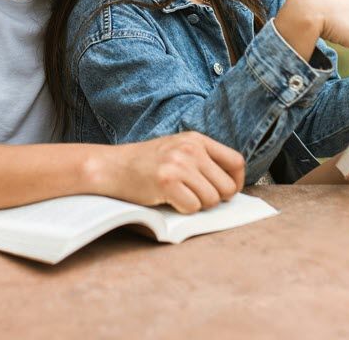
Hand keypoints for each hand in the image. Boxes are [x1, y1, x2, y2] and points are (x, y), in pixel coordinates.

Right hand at [96, 132, 245, 213]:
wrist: (111, 166)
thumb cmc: (146, 163)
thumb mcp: (177, 149)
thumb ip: (202, 159)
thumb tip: (232, 186)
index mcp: (197, 139)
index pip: (237, 162)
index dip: (237, 182)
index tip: (226, 192)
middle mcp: (191, 149)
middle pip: (227, 187)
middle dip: (216, 199)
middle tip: (195, 197)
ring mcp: (179, 164)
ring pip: (212, 200)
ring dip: (198, 205)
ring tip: (179, 196)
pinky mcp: (167, 181)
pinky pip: (193, 207)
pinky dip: (184, 210)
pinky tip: (169, 200)